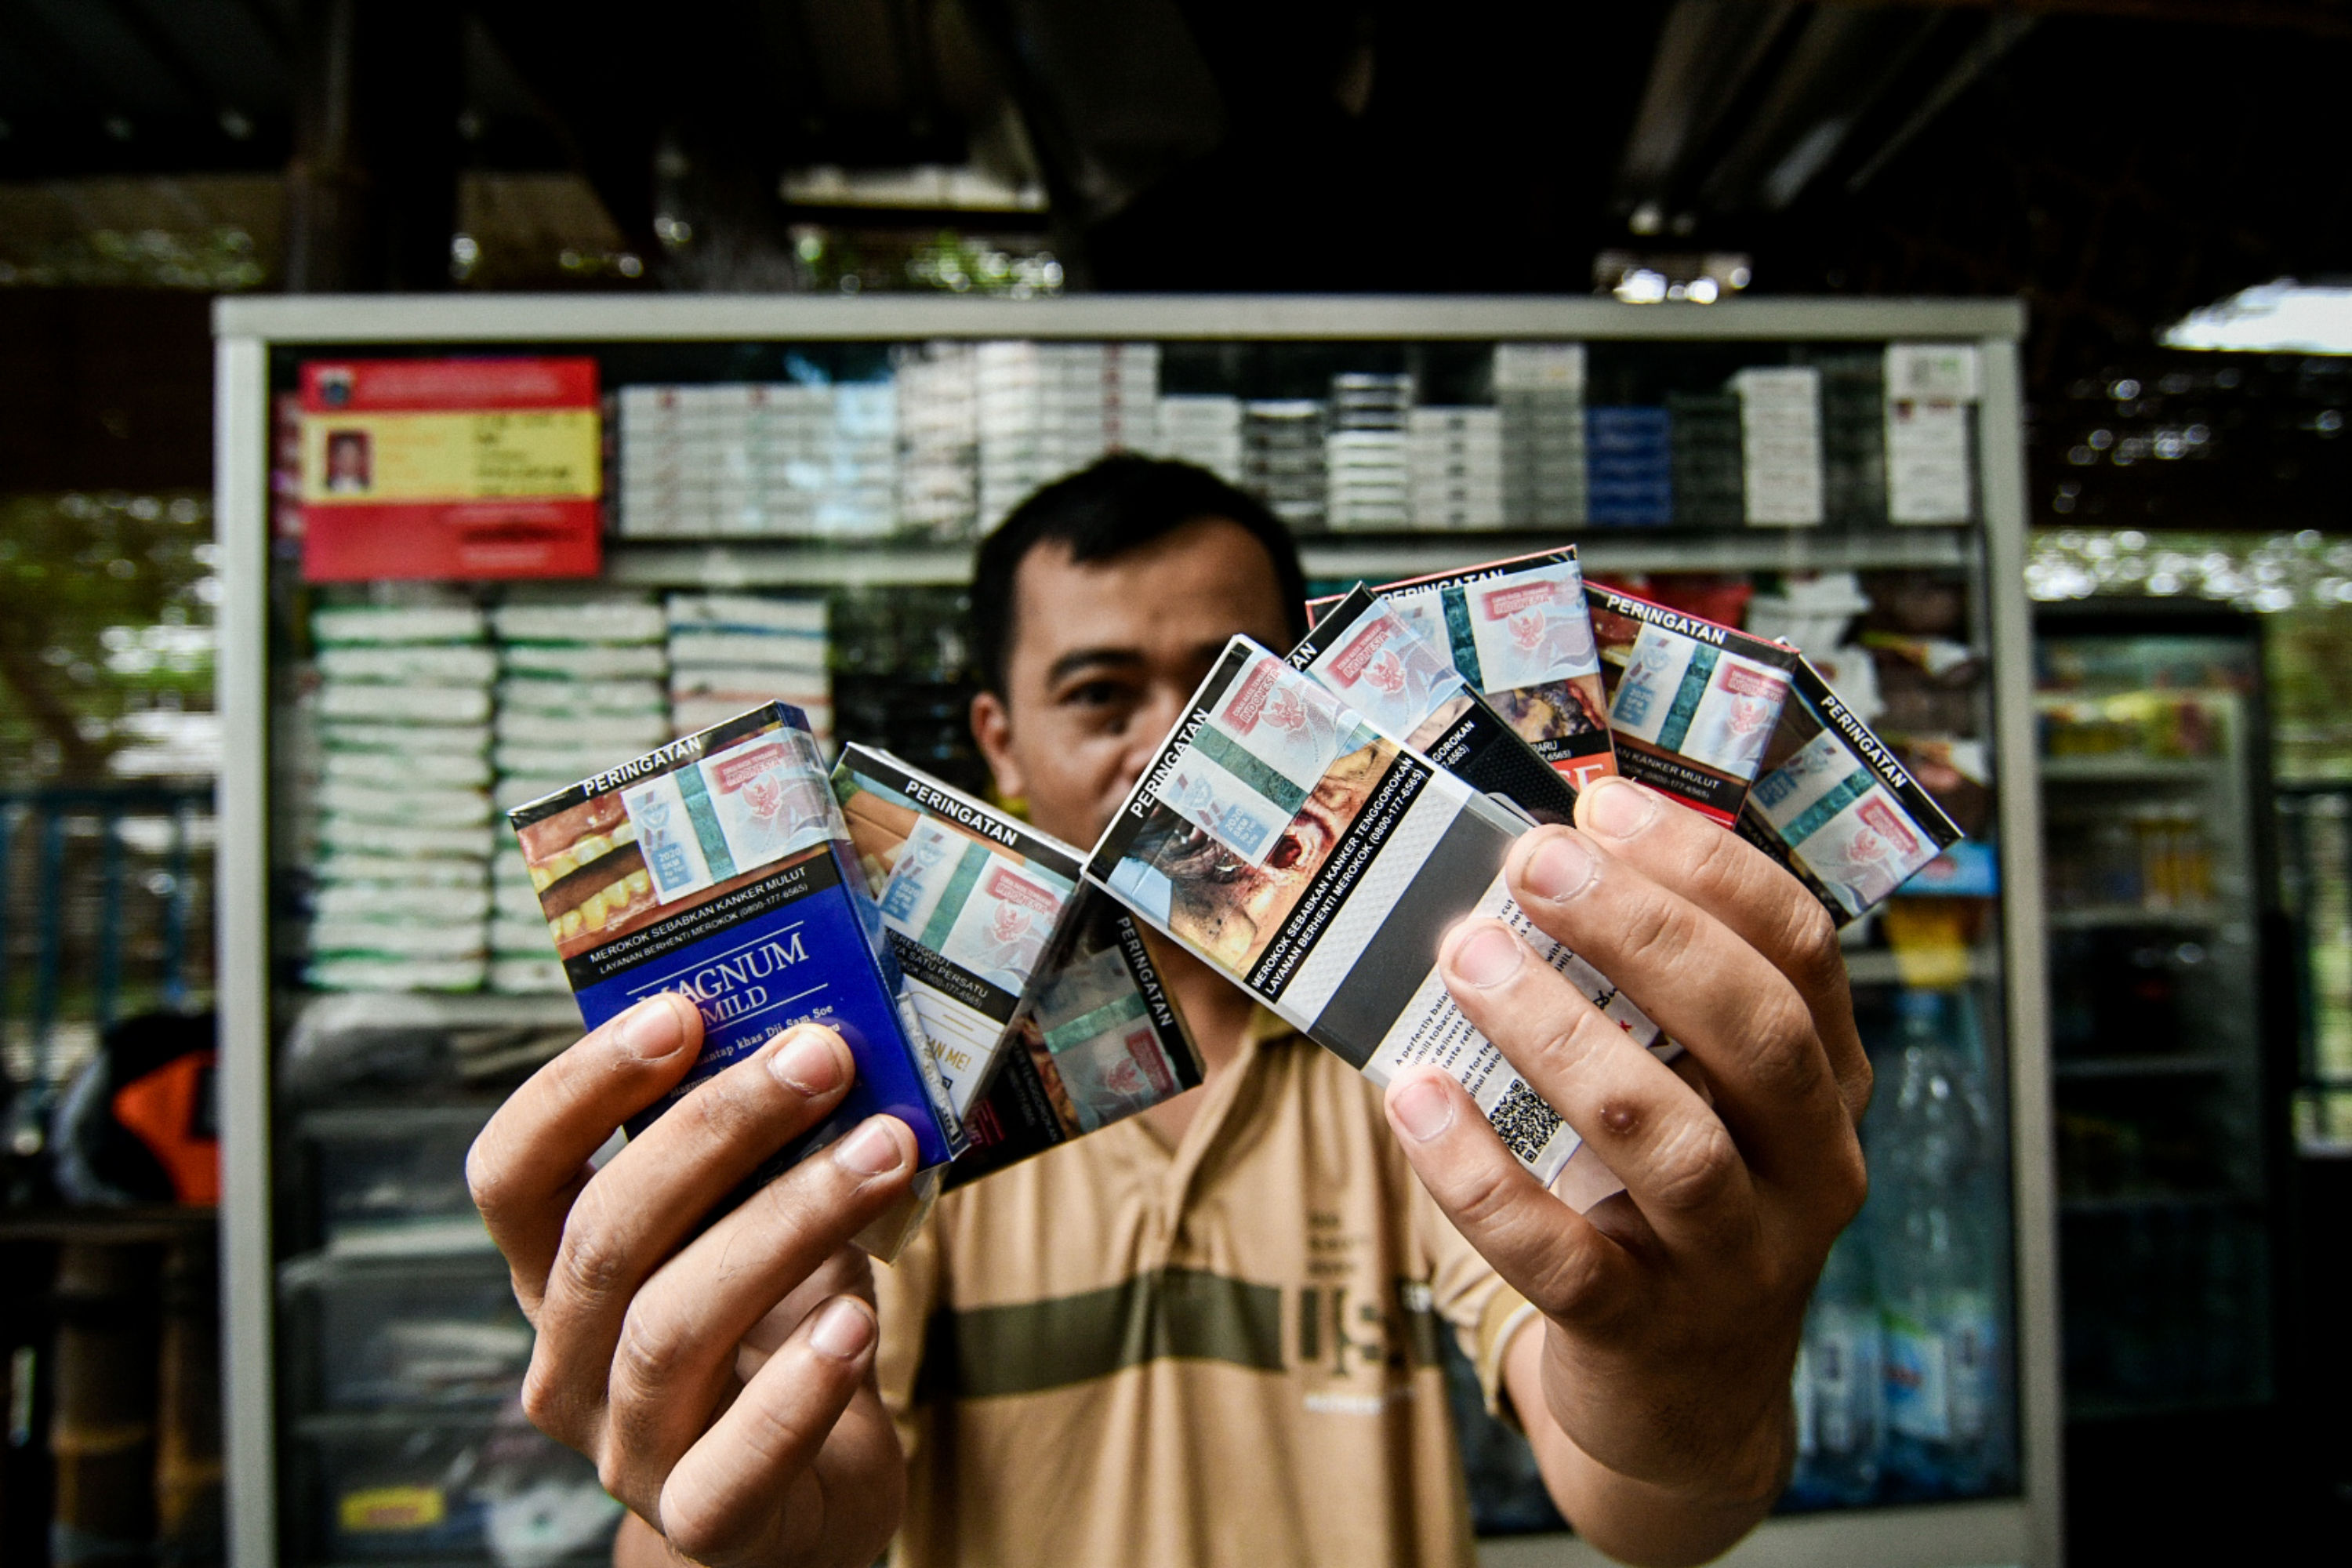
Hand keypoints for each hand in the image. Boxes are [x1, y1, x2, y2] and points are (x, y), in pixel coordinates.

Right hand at [465, 995, 915, 1567]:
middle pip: (606, 1234)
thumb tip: (827, 1030)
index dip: (578, 1089)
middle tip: (824, 1056)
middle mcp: (567, 1362)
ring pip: (671, 1328)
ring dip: (786, 1223)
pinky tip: (859, 1321)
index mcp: (558, 1273)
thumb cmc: (774, 1333)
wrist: (806, 1501)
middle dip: (719, 1129)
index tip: (679, 1011)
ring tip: (884, 1152)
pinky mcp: (705, 1523)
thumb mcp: (753, 1228)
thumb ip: (762, 1153)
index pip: (513, 1175)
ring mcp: (626, 1450)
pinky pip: (735, 1461)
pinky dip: (798, 1385)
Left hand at [1385, 778, 1868, 1563]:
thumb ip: (1651, 1001)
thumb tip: (1525, 865)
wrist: (1689, 1405)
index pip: (1798, 947)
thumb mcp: (1703, 1097)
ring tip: (1466, 960)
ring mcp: (1736, 1258)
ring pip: (1666, 1136)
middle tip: (1531, 865)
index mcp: (1827, 1081)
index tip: (1603, 805)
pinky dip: (1482, 1174)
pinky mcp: (1645, 1332)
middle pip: (1751, 1028)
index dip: (1707, 866)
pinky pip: (1562, 1254)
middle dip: (1641, 931)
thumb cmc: (1670, 1202)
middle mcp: (1807, 1166)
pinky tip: (1416, 1101)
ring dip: (1559, 1036)